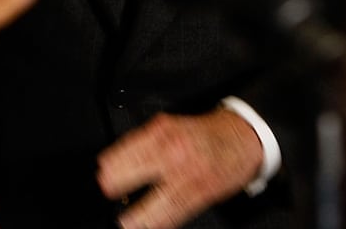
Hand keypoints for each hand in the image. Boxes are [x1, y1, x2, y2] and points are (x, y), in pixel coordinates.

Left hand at [96, 109, 262, 228]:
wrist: (243, 138)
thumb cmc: (205, 134)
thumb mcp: (171, 127)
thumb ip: (146, 143)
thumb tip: (117, 161)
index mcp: (164, 132)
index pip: (129, 148)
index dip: (112, 162)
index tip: (102, 170)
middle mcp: (174, 152)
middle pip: (136, 171)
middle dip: (117, 183)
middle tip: (108, 189)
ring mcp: (187, 174)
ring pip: (155, 199)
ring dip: (137, 215)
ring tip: (125, 222)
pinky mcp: (200, 193)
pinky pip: (175, 212)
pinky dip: (159, 222)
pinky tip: (147, 227)